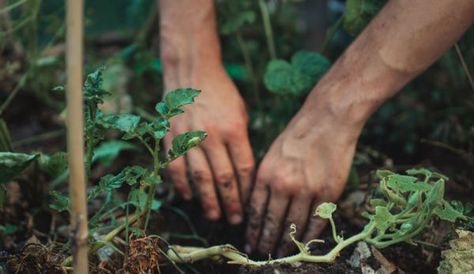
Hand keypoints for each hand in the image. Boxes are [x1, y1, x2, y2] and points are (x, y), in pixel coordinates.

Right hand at [164, 64, 254, 224]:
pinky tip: (189, 198)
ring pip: (200, 177)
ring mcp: (189, 137)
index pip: (243, 168)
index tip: (250, 206)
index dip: (247, 190)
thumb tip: (243, 173)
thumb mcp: (241, 113)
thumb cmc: (222, 93)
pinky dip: (182, 185)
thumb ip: (242, 141)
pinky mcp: (172, 137)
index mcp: (234, 129)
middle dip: (231, 203)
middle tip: (235, 221)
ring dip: (207, 200)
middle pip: (223, 178)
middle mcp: (212, 135)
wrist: (192, 72)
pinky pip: (176, 167)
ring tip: (214, 216)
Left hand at [245, 105, 359, 256]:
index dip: (252, 231)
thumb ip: (264, 180)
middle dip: (266, 242)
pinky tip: (304, 245)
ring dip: (286, 244)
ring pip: (293, 227)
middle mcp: (283, 184)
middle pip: (272, 223)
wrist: (327, 119)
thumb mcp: (271, 154)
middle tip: (263, 255)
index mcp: (266, 174)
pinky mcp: (328, 192)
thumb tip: (257, 208)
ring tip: (281, 254)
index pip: (255, 211)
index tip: (249, 243)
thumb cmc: (297, 135)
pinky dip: (309, 237)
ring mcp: (307, 190)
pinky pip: (316, 222)